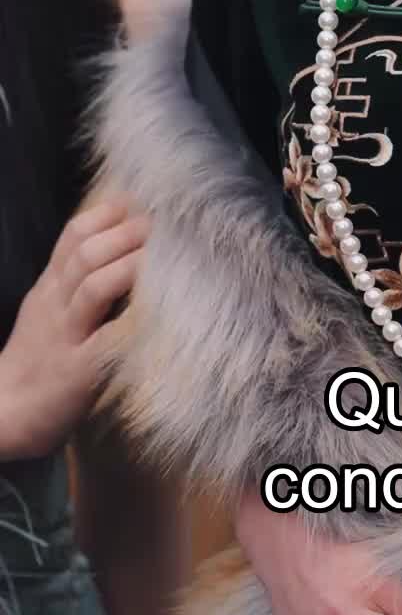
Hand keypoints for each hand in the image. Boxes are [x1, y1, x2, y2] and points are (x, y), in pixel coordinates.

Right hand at [0, 197, 148, 462]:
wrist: (7, 414)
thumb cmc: (40, 359)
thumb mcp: (51, 309)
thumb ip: (80, 279)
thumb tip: (128, 245)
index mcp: (50, 287)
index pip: (75, 234)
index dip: (113, 213)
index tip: (149, 200)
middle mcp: (55, 304)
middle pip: (87, 252)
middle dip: (130, 231)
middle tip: (172, 221)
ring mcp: (66, 336)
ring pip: (94, 286)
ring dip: (133, 264)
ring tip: (170, 253)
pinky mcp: (79, 371)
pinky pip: (108, 338)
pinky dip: (136, 319)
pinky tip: (164, 307)